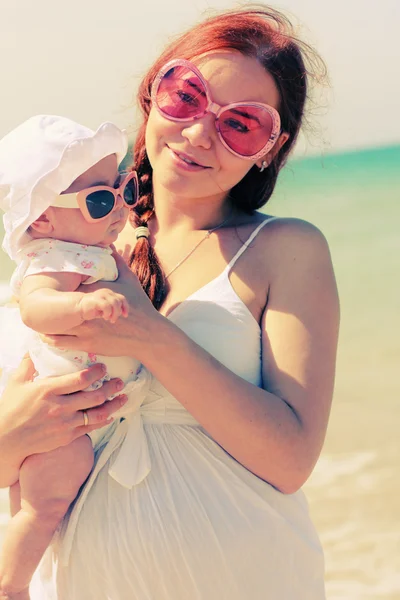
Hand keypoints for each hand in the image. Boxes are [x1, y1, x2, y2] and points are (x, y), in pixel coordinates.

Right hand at [0, 355, 128, 458]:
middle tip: (119, 381)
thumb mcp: (16, 382)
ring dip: (113, 405)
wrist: (6, 440)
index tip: (103, 367)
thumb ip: (29, 363)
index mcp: (48, 390)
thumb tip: (35, 345)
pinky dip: (103, 420)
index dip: (96, 372)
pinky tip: (111, 414)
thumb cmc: (10, 409)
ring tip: (123, 397)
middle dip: (111, 387)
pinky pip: (90, 428)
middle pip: (94, 396)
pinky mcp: (67, 437)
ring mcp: (65, 424)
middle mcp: (59, 407)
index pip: (80, 379)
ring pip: (97, 414)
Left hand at [40, 249, 163, 360]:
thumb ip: (117, 261)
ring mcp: (85, 329)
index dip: (55, 285)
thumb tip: (109, 245)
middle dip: (45, 304)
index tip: (45, 282)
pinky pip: (62, 342)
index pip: (67, 286)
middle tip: (32, 300)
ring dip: (44, 324)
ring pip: (55, 327)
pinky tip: (46, 335)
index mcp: (94, 293)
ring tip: (36, 319)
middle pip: (57, 306)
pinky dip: (51, 339)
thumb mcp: (129, 280)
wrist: (148, 334)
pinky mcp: (87, 344)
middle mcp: (86, 312)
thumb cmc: (140, 306)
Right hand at [78, 288, 128, 322]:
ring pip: (114, 303)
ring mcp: (101, 295)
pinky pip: (107, 306)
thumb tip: (122, 312)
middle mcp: (106, 292)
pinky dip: (108, 313)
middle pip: (119, 301)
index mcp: (109, 293)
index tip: (125, 315)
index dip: (125, 307)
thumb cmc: (93, 309)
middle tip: (113, 320)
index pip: (122, 298)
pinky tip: (104, 317)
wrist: (78, 308)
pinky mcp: (96, 299)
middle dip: (118, 312)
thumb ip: (114, 308)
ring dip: (114, 313)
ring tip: (108, 319)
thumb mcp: (105, 308)